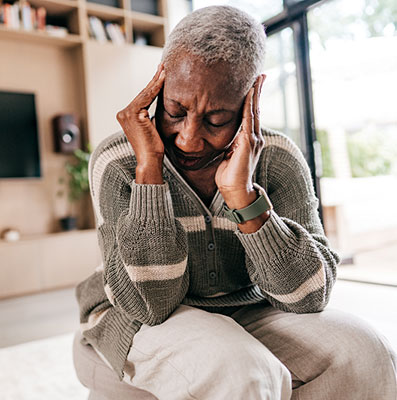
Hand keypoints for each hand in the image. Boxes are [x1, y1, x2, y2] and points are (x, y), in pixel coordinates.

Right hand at [116, 65, 164, 183]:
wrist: (150, 160)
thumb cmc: (154, 147)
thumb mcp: (152, 127)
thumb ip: (151, 115)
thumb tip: (161, 104)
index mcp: (126, 116)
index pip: (143, 98)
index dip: (153, 86)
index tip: (161, 74)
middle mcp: (123, 113)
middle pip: (143, 93)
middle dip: (154, 79)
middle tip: (163, 66)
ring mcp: (126, 113)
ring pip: (145, 94)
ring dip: (156, 80)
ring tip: (165, 69)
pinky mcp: (133, 114)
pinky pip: (147, 97)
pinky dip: (156, 87)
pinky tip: (163, 78)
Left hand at [215, 74, 265, 209]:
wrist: (235, 191)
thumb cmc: (230, 176)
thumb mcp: (228, 155)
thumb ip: (231, 145)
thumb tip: (226, 138)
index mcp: (248, 139)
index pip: (251, 115)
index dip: (252, 99)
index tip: (252, 84)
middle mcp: (254, 137)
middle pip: (256, 109)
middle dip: (258, 91)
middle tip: (260, 74)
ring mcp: (253, 140)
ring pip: (254, 111)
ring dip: (255, 94)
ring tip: (257, 78)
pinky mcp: (248, 143)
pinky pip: (249, 120)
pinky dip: (249, 105)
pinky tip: (249, 93)